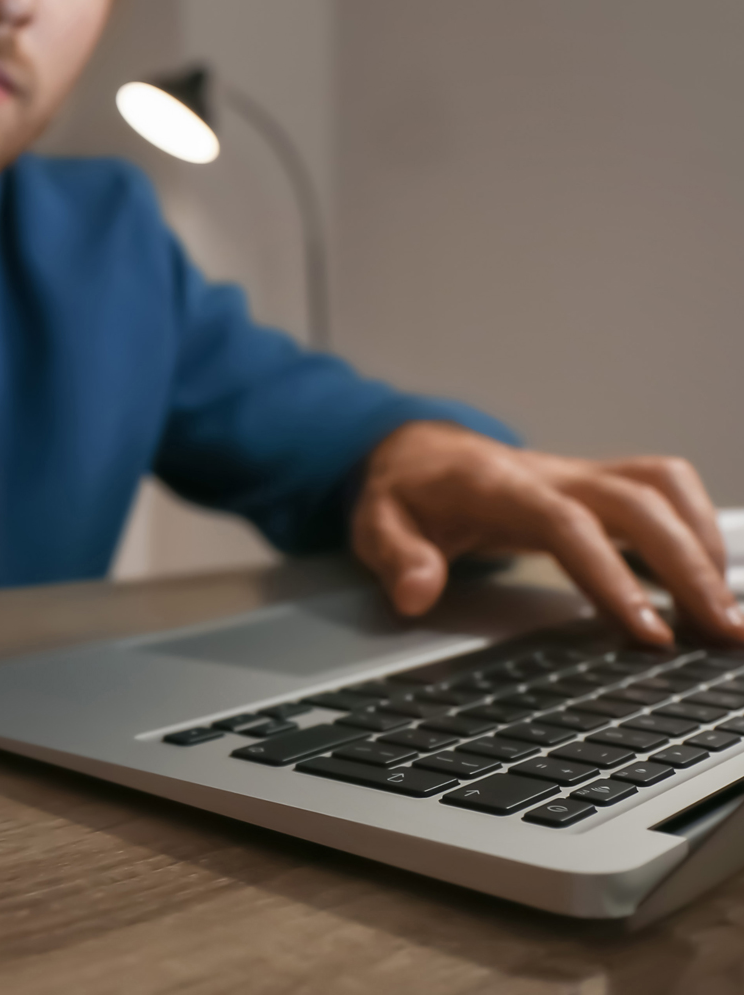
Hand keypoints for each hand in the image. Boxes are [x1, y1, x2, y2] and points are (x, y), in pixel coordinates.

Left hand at [351, 421, 743, 647]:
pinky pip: (663, 489)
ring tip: (728, 617)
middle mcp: (549, 472)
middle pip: (636, 503)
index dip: (610, 575)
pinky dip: (697, 527)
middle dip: (687, 566)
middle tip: (724, 634)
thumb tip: (414, 593)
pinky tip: (711, 582)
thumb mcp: (375, 524)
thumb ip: (395, 556)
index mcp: (497, 484)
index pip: (566, 523)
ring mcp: (578, 473)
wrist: (416, 451)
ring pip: (662, 487)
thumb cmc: (404, 492)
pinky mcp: (597, 483)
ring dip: (703, 544)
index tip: (648, 633)